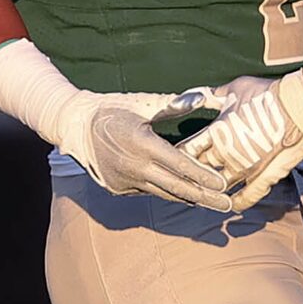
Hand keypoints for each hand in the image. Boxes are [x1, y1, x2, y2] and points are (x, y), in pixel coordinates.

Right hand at [65, 90, 234, 208]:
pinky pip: (148, 191)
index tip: (223, 184)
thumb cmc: (114, 108)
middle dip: (204, 197)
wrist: (76, 126)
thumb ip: (174, 103)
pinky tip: (185, 194)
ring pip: (163, 193)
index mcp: (142, 144)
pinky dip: (167, 192)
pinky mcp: (118, 189)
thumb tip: (202, 98)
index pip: (180, 164)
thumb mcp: (143, 102)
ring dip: (188, 198)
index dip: (203, 176)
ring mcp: (125, 181)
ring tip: (211, 203)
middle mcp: (134, 167)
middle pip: (176, 187)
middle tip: (226, 205)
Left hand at [185, 68, 302, 209]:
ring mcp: (245, 168)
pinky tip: (231, 204)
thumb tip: (201, 94)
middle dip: (193, 174)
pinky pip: (246, 197)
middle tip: (187, 177)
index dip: (181, 156)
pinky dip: (237, 202)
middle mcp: (226, 153)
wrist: (302, 104)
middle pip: (200, 171)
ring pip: (219, 187)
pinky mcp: (264, 177)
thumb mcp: (236, 88)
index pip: (188, 150)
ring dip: (212, 191)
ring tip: (206, 193)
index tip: (178, 158)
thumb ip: (215, 95)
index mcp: (217, 131)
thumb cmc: (269, 93)